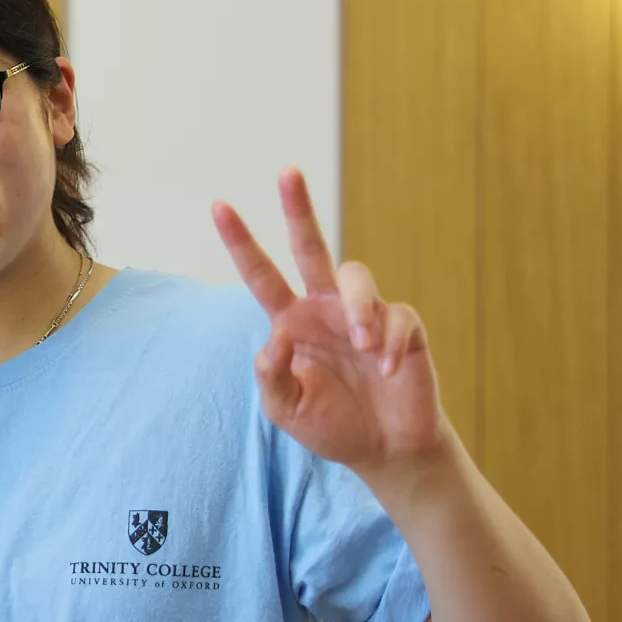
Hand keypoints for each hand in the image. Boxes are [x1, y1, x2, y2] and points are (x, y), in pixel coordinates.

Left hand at [212, 168, 451, 476]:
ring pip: (356, 277)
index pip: (261, 275)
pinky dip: (390, 343)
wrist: (384, 450)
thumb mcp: (284, 408)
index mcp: (291, 322)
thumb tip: (273, 338)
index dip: (241, 242)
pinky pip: (396, 317)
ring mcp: (364, 314)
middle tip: (287, 172)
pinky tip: (388, 369)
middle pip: (310, 246)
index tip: (218, 206)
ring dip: (358, 311)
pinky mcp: (403, 326)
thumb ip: (270, 376)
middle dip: (298, 208)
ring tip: (364, 349)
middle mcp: (325, 308)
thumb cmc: (330, 423)